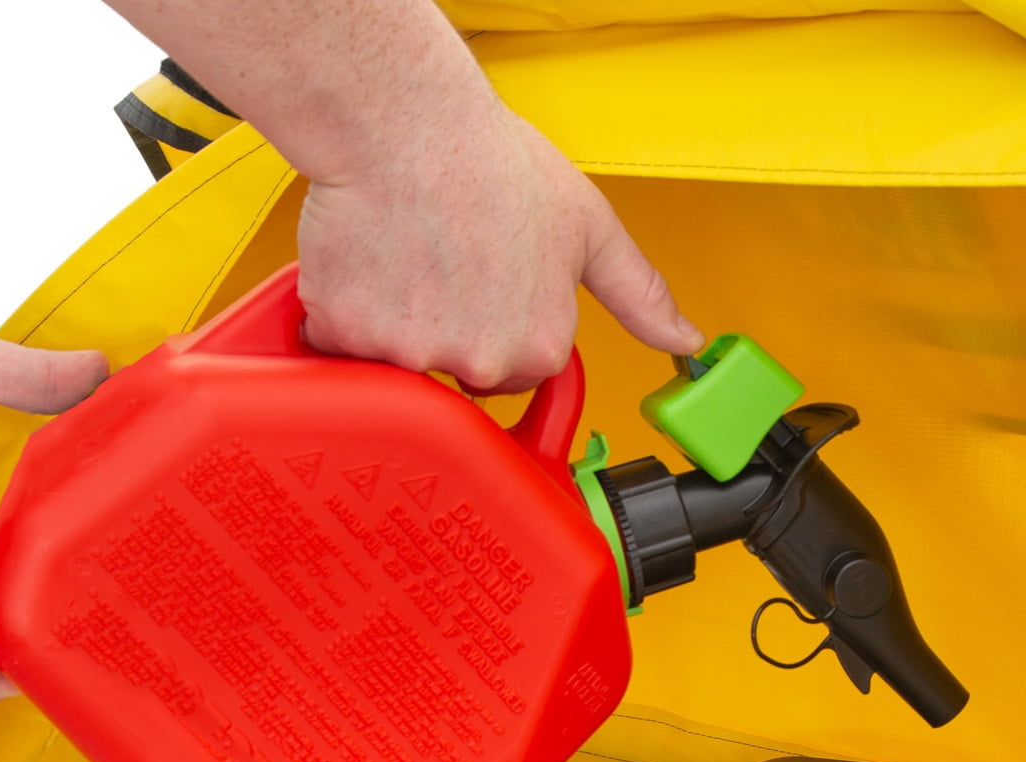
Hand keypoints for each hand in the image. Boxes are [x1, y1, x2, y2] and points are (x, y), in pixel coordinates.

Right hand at [296, 106, 703, 392]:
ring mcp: (412, 355)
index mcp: (540, 347)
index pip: (518, 372)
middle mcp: (481, 362)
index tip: (486, 281)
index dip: (498, 324)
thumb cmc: (490, 161)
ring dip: (391, 320)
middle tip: (440, 259)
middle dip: (444, 328)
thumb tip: (684, 341)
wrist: (405, 123)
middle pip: (455, 373)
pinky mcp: (350, 339)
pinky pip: (341, 347)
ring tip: (404, 254)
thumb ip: (638, 294)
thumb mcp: (590, 227)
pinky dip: (341, 311)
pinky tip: (364, 261)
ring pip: (395, 363)